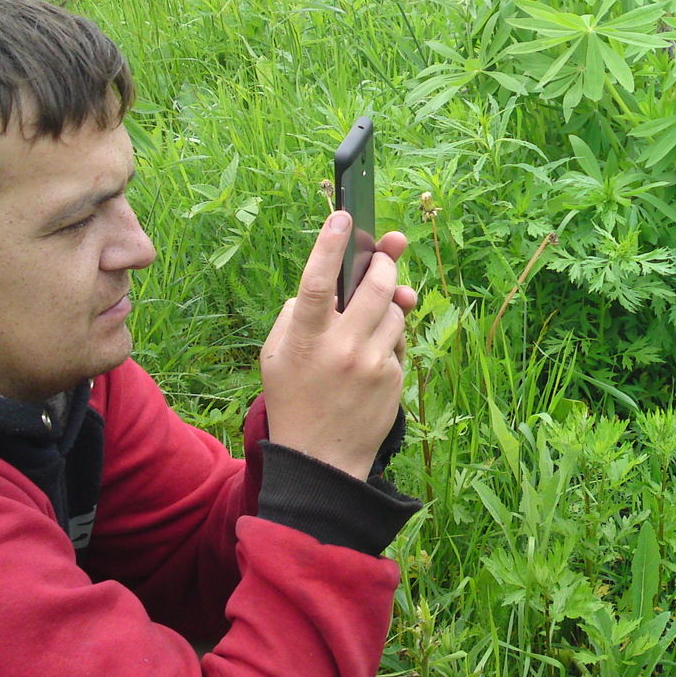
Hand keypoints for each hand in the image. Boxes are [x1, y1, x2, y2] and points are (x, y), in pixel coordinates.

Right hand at [259, 212, 417, 480]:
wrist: (321, 460)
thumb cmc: (294, 399)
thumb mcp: (276, 356)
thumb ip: (295, 313)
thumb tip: (331, 281)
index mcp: (304, 339)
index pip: (317, 282)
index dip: (330, 246)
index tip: (343, 216)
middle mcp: (341, 347)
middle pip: (376, 286)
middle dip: (385, 264)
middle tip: (384, 257)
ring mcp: (371, 363)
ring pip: (396, 311)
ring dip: (390, 305)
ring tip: (369, 322)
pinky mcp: (394, 378)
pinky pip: (400, 342)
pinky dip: (390, 340)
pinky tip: (372, 359)